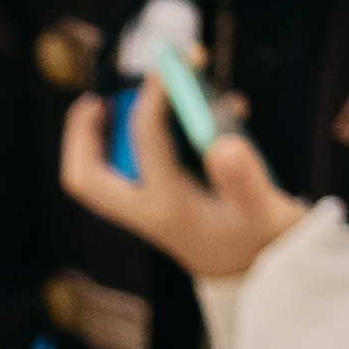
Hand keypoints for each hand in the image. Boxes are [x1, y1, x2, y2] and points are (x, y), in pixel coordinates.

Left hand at [61, 77, 305, 280]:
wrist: (263, 283)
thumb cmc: (264, 245)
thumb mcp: (265, 214)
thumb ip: (246, 182)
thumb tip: (222, 144)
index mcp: (167, 209)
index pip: (146, 139)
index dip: (156, 95)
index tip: (175, 65)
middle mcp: (148, 210)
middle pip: (87, 177)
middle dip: (83, 134)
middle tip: (98, 98)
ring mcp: (150, 211)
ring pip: (104, 175)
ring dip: (106, 136)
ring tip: (129, 99)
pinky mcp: (162, 207)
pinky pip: (134, 172)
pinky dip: (141, 142)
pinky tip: (186, 114)